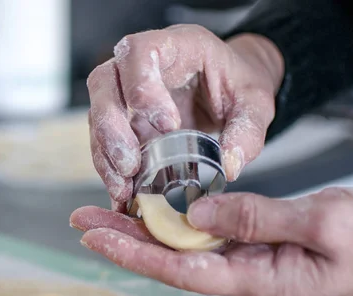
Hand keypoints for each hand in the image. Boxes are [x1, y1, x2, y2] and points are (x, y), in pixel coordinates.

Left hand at [70, 187, 352, 295]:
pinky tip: (152, 212)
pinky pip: (205, 236)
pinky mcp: (252, 245)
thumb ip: (257, 218)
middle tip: (83, 223)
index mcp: (261, 280)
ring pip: (183, 247)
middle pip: (172, 260)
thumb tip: (198, 212)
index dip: (137, 255)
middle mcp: (245, 275)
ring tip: (104, 214)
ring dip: (143, 230)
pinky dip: (175, 222)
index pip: (183, 270)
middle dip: (125, 241)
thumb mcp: (321, 224)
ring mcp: (248, 261)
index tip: (98, 240)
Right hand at [87, 24, 283, 211]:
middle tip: (130, 165)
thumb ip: (247, 130)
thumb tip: (229, 165)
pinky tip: (122, 192)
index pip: (140, 52)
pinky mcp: (122, 121)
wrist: (230, 93)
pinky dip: (110, 169)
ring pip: (96, 115)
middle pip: (103, 83)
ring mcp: (126, 93)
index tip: (167, 125)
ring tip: (123, 187)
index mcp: (176, 45)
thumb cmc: (239, 86)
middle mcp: (141, 66)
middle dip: (111, 128)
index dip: (142, 86)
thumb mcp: (256, 104)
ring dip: (105, 155)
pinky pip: (104, 142)